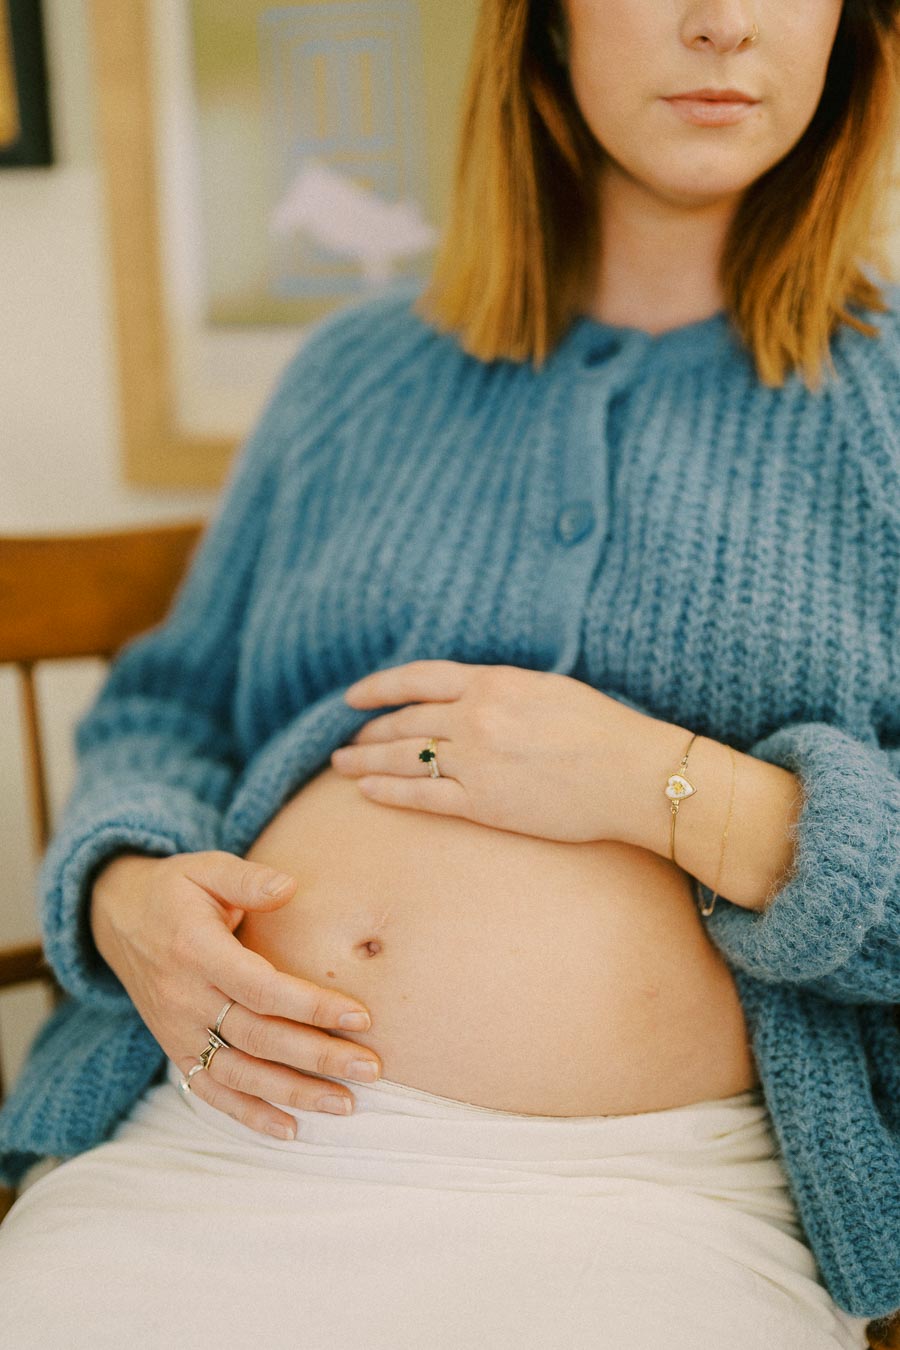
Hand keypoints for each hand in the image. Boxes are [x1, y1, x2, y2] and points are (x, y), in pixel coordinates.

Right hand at [89, 850, 380, 1137]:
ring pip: (240, 1073)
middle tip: (370, 1068)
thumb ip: (248, 879)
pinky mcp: (175, 1049)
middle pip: (259, 1037)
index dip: (311, 1006)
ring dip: (293, 1093)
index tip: (360, 1016)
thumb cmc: (175, 890)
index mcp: (196, 951)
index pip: (261, 988)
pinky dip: (249, 1115)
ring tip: (345, 1103)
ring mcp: (178, 1030)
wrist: (115, 918)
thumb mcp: (206, 869)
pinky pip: (211, 1091)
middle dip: (318, 1057)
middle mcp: (185, 998)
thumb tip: (290, 886)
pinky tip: (290, 1130)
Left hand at [334, 660, 652, 843]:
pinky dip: (388, 792)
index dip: (379, 688)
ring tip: (341, 765)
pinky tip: (367, 792)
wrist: (633, 774)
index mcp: (493, 683)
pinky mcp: (484, 803)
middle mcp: (476, 718)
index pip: (418, 679)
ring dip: (366, 761)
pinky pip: (422, 797)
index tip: (353, 697)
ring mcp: (476, 761)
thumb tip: (470, 696)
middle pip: (404, 722)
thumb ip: (501, 691)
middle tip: (348, 740)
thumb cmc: (602, 729)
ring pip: (403, 759)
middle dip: (369, 731)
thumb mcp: (546, 689)